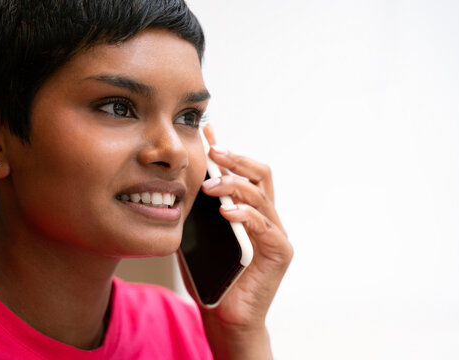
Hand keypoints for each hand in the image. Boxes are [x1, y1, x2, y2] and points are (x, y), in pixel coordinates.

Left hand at [196, 124, 292, 358]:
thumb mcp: (198, 239)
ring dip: (235, 184)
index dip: (228, 151)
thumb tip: (179, 190)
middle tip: (214, 150)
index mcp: (250, 213)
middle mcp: (267, 219)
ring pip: (262, 194)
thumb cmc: (212, 281)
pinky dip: (245, 214)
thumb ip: (196, 215)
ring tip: (210, 185)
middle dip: (237, 159)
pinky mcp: (279, 253)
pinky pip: (264, 225)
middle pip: (261, 174)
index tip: (209, 132)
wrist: (225, 320)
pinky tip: (226, 211)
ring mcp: (276, 235)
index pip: (244, 173)